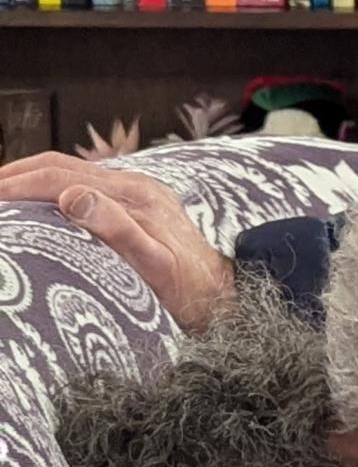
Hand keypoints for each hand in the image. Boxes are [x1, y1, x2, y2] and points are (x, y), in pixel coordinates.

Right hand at [0, 152, 234, 330]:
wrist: (226, 299)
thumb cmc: (192, 292)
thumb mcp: (157, 266)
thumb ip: (119, 230)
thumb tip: (72, 197)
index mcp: (135, 196)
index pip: (61, 176)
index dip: (19, 183)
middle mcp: (136, 187)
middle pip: (61, 167)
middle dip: (16, 175)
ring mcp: (138, 193)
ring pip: (70, 172)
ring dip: (31, 178)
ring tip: (1, 193)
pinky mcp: (139, 205)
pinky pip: (86, 186)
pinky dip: (52, 188)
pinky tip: (37, 203)